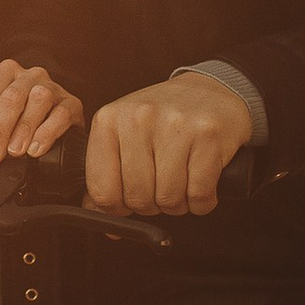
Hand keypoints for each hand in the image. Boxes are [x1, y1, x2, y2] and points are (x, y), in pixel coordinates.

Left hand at [0, 59, 84, 165]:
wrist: (45, 120)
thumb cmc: (10, 113)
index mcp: (6, 72)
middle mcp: (30, 75)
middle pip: (12, 97)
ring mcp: (53, 88)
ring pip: (38, 100)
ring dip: (24, 128)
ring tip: (15, 151)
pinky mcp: (71, 104)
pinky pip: (62, 113)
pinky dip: (48, 132)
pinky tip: (36, 148)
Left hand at [85, 71, 253, 216]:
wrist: (209, 91)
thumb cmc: (163, 119)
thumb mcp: (123, 136)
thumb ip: (104, 174)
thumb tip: (95, 213)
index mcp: (109, 120)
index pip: (102, 190)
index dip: (116, 208)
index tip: (127, 201)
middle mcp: (139, 118)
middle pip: (137, 198)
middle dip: (150, 206)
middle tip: (159, 189)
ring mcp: (175, 125)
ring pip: (168, 199)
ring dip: (177, 204)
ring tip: (181, 184)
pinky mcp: (208, 135)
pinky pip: (199, 194)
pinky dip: (201, 202)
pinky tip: (199, 183)